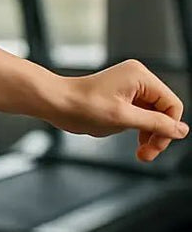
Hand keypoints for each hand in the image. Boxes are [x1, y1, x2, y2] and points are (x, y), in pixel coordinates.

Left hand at [47, 60, 187, 162]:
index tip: (154, 147)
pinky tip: (128, 138)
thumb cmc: (81, 106)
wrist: (54, 102)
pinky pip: (139, 114)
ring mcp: (129, 86)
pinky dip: (137, 128)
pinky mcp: (121, 95)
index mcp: (141, 76)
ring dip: (148, 135)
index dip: (168, 128)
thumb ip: (155, 124)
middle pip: (163, 111)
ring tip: (140, 152)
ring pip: (152, 115)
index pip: (172, 106)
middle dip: (156, 134)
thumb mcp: (123, 118)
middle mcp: (137, 78)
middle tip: (146, 155)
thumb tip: (182, 130)